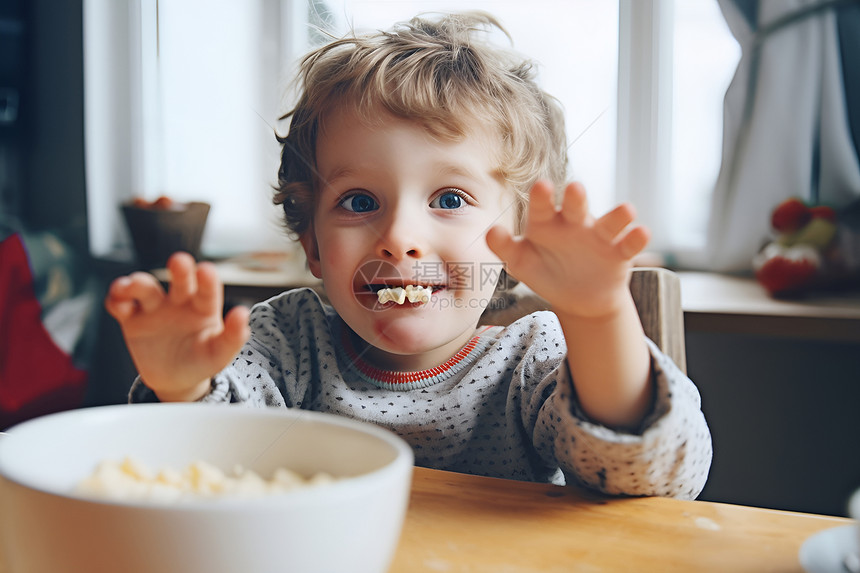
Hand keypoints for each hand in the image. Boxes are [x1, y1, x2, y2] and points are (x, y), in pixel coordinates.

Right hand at [104, 252, 249, 401]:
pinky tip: (119, 305)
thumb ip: (233, 337)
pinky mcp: (132, 318)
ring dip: (137, 284)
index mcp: (204, 307)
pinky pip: (120, 304)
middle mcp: (179, 301)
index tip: (205, 270)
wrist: (175, 379)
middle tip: (178, 261)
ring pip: (145, 288)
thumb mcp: (219, 354)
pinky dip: (116, 300)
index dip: (207, 280)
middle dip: (179, 270)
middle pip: (179, 281)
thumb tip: (243, 314)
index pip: (207, 291)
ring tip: (130, 287)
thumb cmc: (201, 361)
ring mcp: (155, 308)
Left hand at [486, 180, 649, 318]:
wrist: (578, 299)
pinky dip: (636, 238)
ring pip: (609, 222)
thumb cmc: (546, 271)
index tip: (541, 186)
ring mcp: (599, 237)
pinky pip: (629, 244)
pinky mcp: (619, 254)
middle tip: (576, 188)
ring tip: (626, 210)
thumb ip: (505, 248)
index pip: (542, 208)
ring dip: (617, 216)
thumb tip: (489, 233)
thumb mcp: (522, 262)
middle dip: (576, 198)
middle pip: (576, 207)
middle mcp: (575, 223)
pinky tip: (641, 232)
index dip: (542, 198)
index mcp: (547, 223)